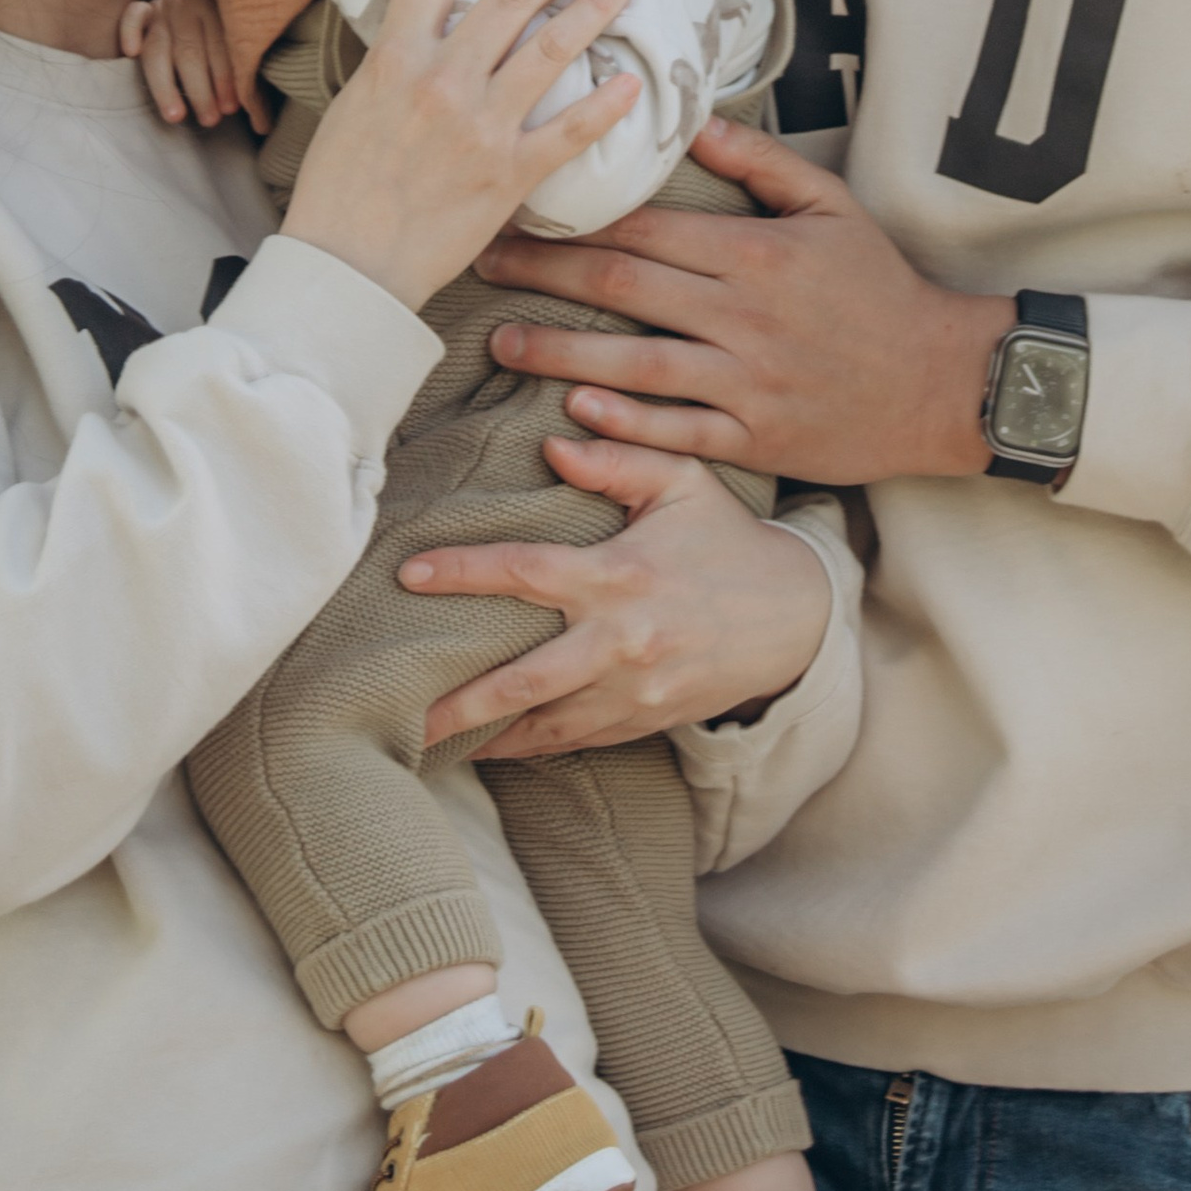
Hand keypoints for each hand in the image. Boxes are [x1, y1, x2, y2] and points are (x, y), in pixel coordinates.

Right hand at [117, 0, 269, 132]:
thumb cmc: (240, 23)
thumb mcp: (252, 38)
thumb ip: (255, 74)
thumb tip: (264, 127)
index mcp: (224, 2)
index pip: (223, 46)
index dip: (228, 79)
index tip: (233, 108)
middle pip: (191, 52)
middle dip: (201, 89)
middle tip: (211, 120)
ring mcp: (167, 4)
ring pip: (159, 48)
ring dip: (166, 85)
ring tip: (177, 116)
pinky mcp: (148, 8)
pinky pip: (133, 16)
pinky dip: (129, 31)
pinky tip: (132, 53)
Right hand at [281, 0, 638, 310]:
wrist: (347, 266)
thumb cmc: (339, 190)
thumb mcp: (352, 103)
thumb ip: (392, 62)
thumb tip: (422, 29)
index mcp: (394, 58)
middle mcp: (441, 82)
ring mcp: (480, 127)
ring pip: (551, 48)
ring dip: (592, 9)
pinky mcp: (509, 175)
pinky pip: (572, 130)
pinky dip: (609, 103)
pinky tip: (633, 82)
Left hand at [405, 434, 832, 755]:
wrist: (794, 619)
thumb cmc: (727, 540)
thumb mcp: (685, 482)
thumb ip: (620, 458)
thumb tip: (556, 444)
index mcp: (621, 576)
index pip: (525, 572)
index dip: (462, 572)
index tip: (407, 574)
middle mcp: (621, 641)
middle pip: (522, 678)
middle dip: (456, 699)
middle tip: (396, 708)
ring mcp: (633, 692)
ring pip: (542, 723)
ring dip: (481, 734)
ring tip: (420, 738)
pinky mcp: (643, 721)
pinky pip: (572, 740)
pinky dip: (526, 746)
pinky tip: (484, 746)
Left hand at [476, 117, 1012, 484]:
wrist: (942, 381)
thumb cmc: (881, 289)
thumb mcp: (833, 207)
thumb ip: (760, 163)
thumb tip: (697, 118)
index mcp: (755, 253)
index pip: (646, 229)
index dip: (574, 220)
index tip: (519, 209)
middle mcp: (743, 316)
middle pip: (623, 288)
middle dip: (543, 274)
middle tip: (480, 263)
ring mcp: (747, 383)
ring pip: (636, 366)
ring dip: (561, 353)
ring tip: (501, 342)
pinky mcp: (756, 439)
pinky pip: (677, 433)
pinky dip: (624, 424)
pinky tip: (572, 412)